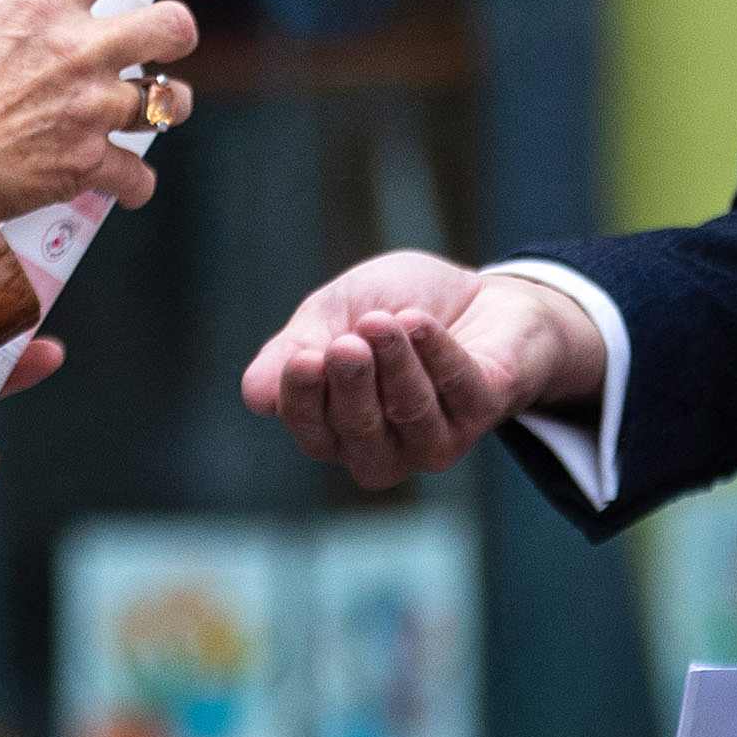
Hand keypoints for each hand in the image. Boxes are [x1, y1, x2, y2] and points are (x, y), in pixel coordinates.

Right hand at [0, 0, 201, 217]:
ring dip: (166, 106)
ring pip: (170, 102)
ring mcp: (88, 110)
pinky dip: (133, 181)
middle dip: (178, 32)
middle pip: (172, 26)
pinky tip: (122, 180)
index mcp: (39, 7)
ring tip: (150, 112)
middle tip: (166, 43)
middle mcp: (76, 52)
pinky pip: (138, 175)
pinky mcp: (86, 164)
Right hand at [238, 254, 600, 489]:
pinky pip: (455, 390)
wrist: (481, 290)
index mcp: (336, 426)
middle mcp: (382, 446)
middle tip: (347, 344)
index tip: (304, 358)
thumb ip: (296, 348)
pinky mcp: (480, 415)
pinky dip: (436, 353)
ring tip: (384, 321)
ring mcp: (433, 438)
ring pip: (409, 415)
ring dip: (395, 366)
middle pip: (356, 434)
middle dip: (349, 387)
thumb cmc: (397, 305)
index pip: (310, 429)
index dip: (302, 399)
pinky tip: (418, 322)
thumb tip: (255, 396)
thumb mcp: (335, 313)